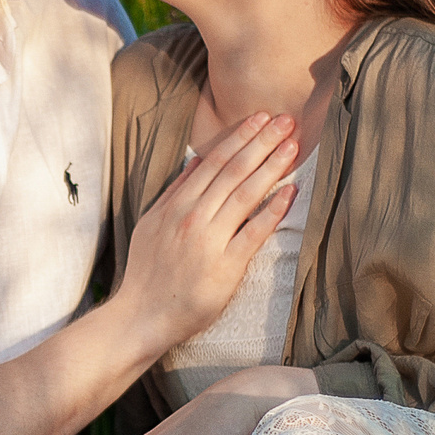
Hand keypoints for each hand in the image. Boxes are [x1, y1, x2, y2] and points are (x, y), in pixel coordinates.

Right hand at [113, 113, 298, 349]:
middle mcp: (193, 217)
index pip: (214, 162)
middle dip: (261, 142)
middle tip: (286, 121)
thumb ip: (173, 192)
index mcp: (176, 205)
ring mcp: (210, 241)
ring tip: (292, 146)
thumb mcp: (151, 224)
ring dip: (270, 167)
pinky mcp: (226, 266)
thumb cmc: (147, 272)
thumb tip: (194, 163)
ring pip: (245, 195)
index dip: (240, 137)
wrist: (142, 315)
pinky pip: (253, 233)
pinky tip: (290, 192)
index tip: (260, 119)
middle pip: (233, 172)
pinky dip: (272, 211)